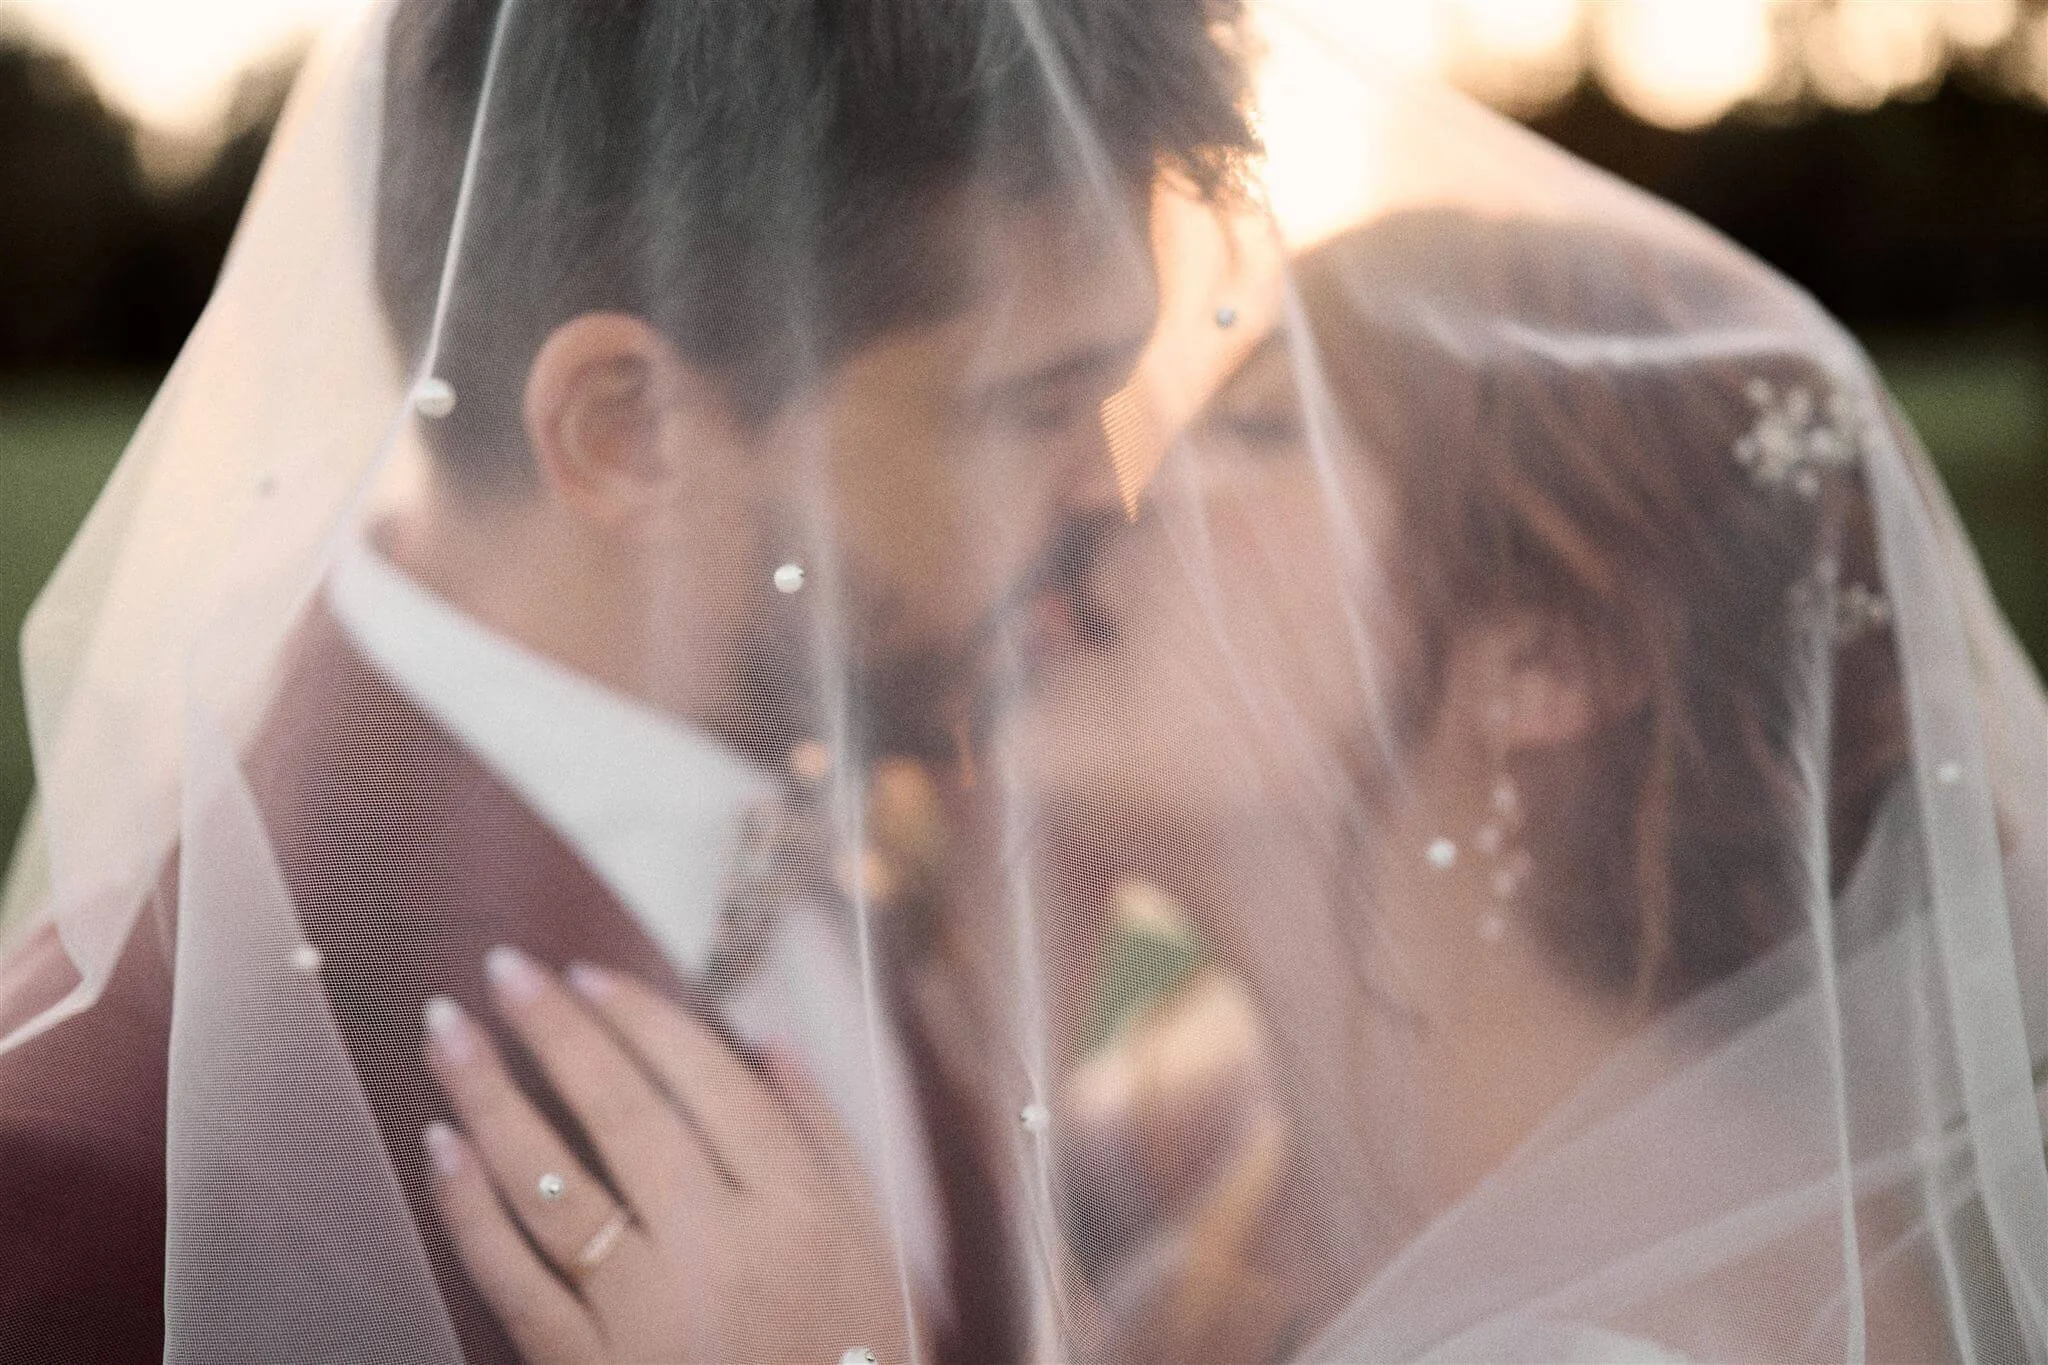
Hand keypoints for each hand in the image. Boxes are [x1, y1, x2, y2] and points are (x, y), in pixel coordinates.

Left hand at [421, 948, 911, 1363]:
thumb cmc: (849, 1350)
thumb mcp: (872, 1240)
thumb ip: (825, 1133)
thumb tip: (767, 1037)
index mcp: (795, 1208)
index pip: (705, 1082)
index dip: (638, 1017)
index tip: (586, 971)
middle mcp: (718, 1249)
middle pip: (621, 1116)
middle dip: (554, 1031)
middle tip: (503, 966)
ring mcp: (645, 1313)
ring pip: (552, 1186)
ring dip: (490, 1099)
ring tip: (448, 1031)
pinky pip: (513, 1279)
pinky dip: (469, 1209)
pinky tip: (441, 1145)